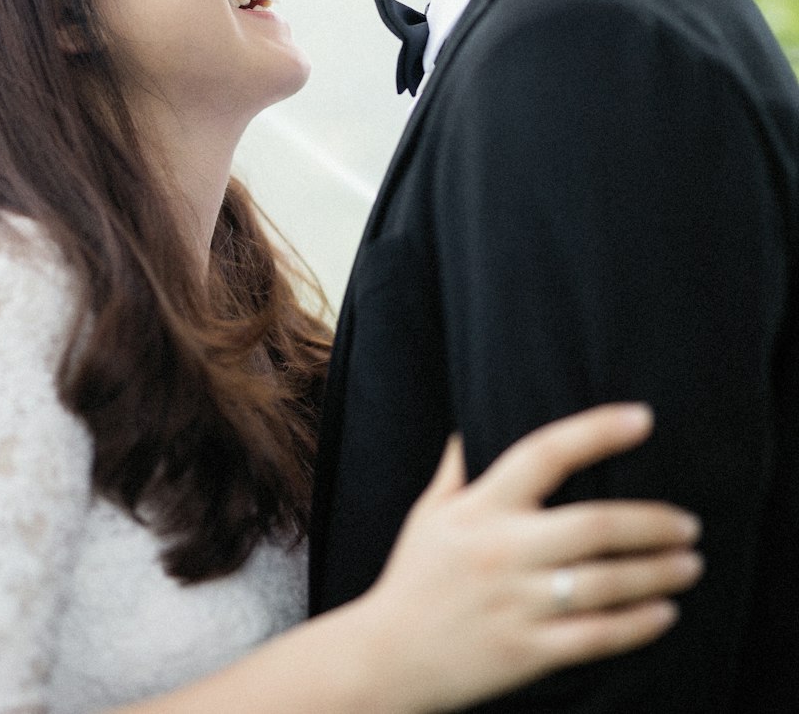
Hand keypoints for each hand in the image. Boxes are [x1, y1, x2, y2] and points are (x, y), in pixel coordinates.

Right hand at [357, 404, 702, 713]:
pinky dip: (637, 624)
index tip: (643, 418)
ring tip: (689, 563)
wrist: (387, 657)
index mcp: (481, 507)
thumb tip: (475, 419)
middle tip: (689, 522)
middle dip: (652, 522)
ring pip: (605, 583)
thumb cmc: (414, 578)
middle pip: (594, 525)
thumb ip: (458, 466)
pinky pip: (596, 636)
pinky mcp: (528, 652)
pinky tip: (664, 612)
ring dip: (657, 572)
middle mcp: (504, 550)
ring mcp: (518, 603)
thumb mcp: (430, 512)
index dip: (597, 431)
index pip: (546, 453)